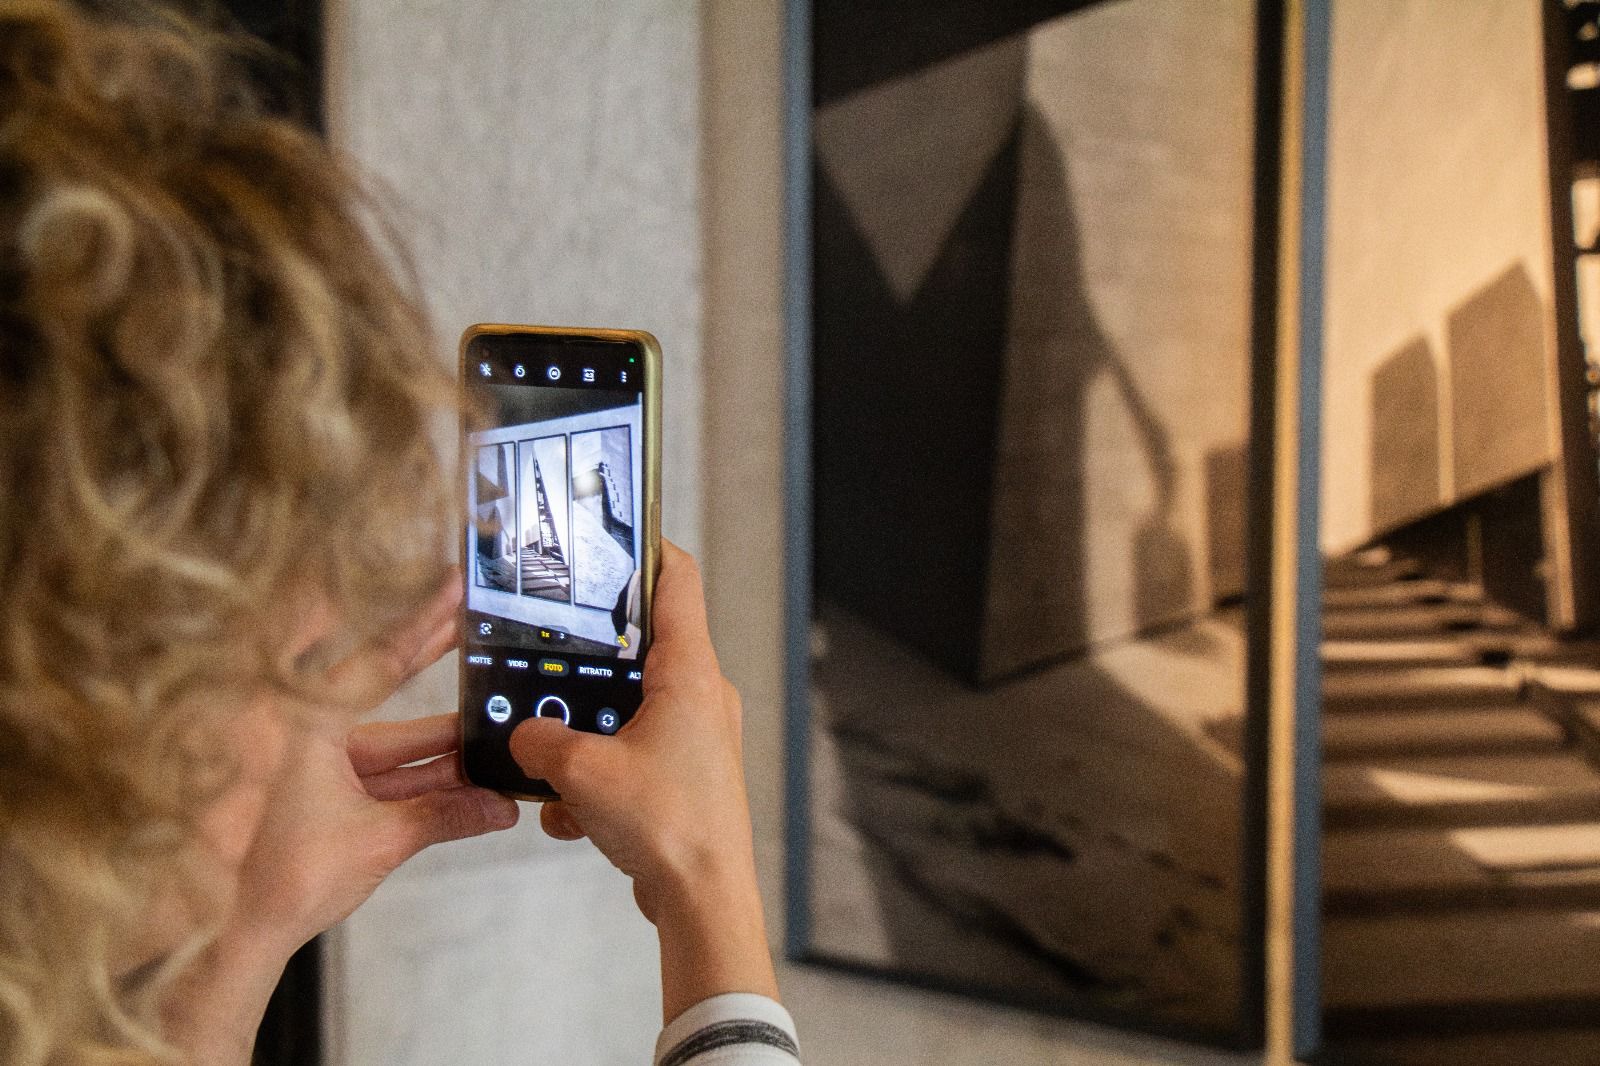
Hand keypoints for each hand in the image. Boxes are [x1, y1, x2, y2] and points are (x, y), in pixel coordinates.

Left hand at [166, 574, 518, 1062]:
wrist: (239, 932)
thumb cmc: (283, 880)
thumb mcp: (381, 840)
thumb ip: (446, 814)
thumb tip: (501, 806)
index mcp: (311, 726)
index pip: (382, 662)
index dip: (424, 624)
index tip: (453, 590)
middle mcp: (313, 736)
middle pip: (389, 691)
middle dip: (436, 662)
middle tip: (474, 624)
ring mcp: (322, 766)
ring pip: (398, 744)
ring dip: (446, 746)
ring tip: (497, 732)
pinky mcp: (329, 796)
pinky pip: (388, 774)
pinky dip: (426, 777)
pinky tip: (472, 780)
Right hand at [508, 542, 777, 1022]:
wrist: (704, 900)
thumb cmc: (670, 827)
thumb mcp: (581, 772)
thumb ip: (540, 740)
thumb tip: (523, 735)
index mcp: (691, 672)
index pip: (678, 581)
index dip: (648, 550)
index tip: (618, 535)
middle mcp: (703, 697)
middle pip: (643, 648)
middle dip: (591, 659)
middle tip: (550, 656)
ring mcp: (698, 738)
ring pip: (631, 710)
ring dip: (587, 732)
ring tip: (552, 757)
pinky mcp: (687, 777)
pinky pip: (633, 757)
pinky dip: (599, 777)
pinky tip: (571, 812)